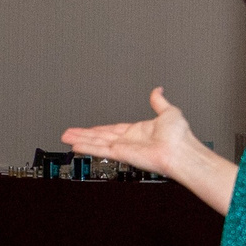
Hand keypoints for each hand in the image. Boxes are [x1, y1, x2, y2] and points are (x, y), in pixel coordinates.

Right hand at [63, 87, 199, 177]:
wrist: (180, 151)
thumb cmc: (179, 137)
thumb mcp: (169, 111)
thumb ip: (159, 101)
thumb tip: (158, 90)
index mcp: (138, 131)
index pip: (113, 129)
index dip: (98, 128)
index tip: (87, 128)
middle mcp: (129, 140)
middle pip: (100, 136)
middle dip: (83, 134)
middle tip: (69, 132)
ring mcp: (124, 148)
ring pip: (96, 142)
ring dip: (80, 139)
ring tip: (65, 137)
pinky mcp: (121, 154)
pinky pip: (101, 150)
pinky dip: (87, 148)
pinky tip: (75, 145)